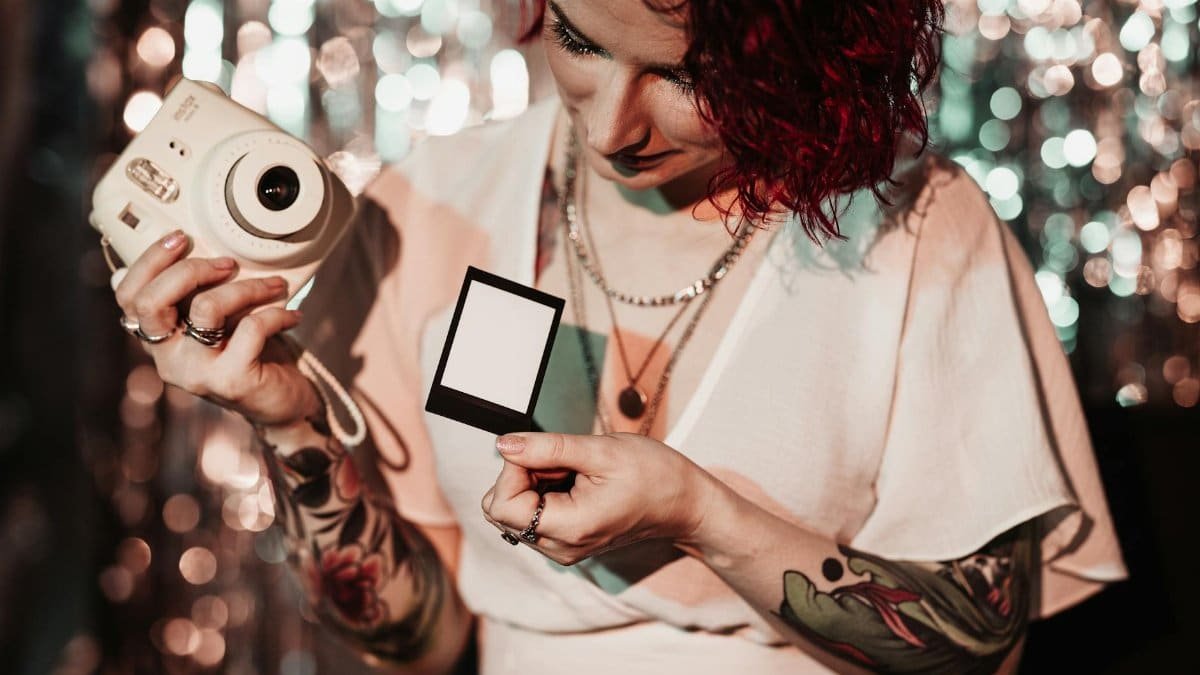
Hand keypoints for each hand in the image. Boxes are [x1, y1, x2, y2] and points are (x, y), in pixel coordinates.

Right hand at [111, 229, 320, 427]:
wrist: (282, 405)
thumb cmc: (250, 352)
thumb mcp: (219, 321)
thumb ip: (199, 294)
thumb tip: (197, 244)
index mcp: (157, 340)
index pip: (129, 297)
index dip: (148, 261)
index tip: (181, 237)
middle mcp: (167, 360)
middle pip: (152, 301)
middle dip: (191, 269)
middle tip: (229, 263)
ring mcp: (196, 374)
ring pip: (206, 308)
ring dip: (248, 287)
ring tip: (277, 285)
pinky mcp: (231, 381)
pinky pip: (251, 328)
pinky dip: (277, 314)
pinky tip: (293, 315)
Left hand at [479, 432, 714, 564]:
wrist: (684, 504)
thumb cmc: (654, 477)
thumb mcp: (601, 451)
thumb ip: (547, 448)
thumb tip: (504, 446)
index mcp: (568, 529)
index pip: (501, 505)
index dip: (512, 470)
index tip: (542, 452)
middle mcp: (558, 548)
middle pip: (503, 509)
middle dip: (523, 476)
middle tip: (564, 462)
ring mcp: (561, 548)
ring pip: (516, 510)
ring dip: (535, 482)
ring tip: (575, 472)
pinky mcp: (565, 541)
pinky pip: (533, 515)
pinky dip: (545, 492)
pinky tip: (575, 482)